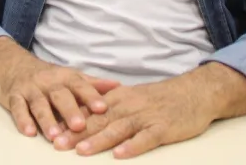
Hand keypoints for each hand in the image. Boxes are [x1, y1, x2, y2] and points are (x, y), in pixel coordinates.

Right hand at [0, 50, 120, 141]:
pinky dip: (22, 119)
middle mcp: (48, 82)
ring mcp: (30, 89)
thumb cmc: (48, 77)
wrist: (13, 65)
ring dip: (47, 119)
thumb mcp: (70, 76)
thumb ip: (93, 84)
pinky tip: (29, 132)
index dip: (91, 96)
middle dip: (70, 110)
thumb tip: (118, 86)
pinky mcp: (13, 96)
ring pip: (38, 104)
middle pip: (60, 95)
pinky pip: (17, 107)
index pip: (80, 86)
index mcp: (65, 77)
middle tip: (79, 126)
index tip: (102, 108)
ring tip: (54, 135)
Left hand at [52, 76, 212, 158]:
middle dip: (76, 133)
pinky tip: (120, 154)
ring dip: (99, 140)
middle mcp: (129, 105)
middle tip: (56, 143)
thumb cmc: (160, 98)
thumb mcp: (132, 97)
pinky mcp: (163, 128)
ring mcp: (146, 116)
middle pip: (99, 120)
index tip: (50, 131)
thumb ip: (109, 107)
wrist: (194, 92)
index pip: (89, 110)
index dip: (69, 121)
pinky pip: (146, 138)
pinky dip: (133, 146)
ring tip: (81, 151)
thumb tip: (82, 117)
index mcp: (119, 98)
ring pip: (118, 129)